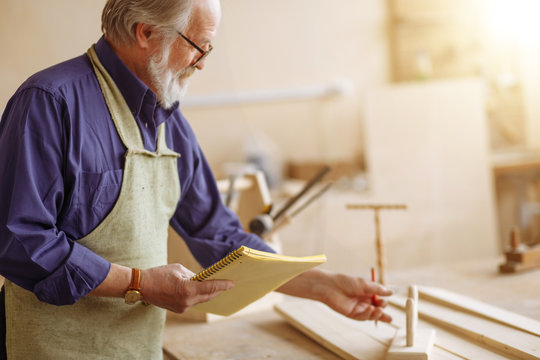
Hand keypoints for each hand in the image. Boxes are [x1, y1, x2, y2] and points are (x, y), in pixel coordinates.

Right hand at [140, 264, 233, 312]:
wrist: (141, 286)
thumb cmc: (159, 274)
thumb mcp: (179, 270)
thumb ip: (193, 275)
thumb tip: (201, 279)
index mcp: (188, 290)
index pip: (210, 287)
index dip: (223, 285)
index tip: (232, 283)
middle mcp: (186, 301)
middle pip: (208, 296)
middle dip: (218, 290)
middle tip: (228, 284)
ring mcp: (182, 307)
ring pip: (201, 300)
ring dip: (209, 293)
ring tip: (218, 287)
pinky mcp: (178, 309)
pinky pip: (193, 302)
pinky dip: (199, 296)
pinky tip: (203, 291)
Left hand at [277, 269, 392, 322]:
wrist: (330, 286)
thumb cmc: (345, 282)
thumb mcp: (364, 284)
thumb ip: (378, 289)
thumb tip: (392, 292)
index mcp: (367, 292)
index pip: (380, 299)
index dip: (384, 300)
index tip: (386, 297)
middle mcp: (364, 301)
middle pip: (377, 309)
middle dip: (383, 310)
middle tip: (383, 307)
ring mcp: (358, 308)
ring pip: (372, 315)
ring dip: (377, 314)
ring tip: (379, 310)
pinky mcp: (352, 314)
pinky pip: (363, 317)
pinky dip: (368, 315)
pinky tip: (370, 310)